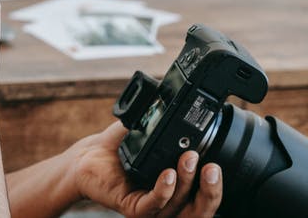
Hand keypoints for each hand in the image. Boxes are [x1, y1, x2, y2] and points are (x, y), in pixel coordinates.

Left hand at [67, 122, 221, 217]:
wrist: (89, 156)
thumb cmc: (120, 147)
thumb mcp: (151, 134)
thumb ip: (169, 125)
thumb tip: (186, 101)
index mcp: (177, 189)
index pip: (205, 196)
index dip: (216, 184)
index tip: (218, 162)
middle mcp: (168, 202)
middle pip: (200, 210)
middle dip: (211, 190)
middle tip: (211, 166)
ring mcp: (151, 207)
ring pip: (179, 207)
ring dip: (187, 182)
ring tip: (189, 159)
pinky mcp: (132, 208)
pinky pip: (152, 206)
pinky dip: (163, 190)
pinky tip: (167, 174)